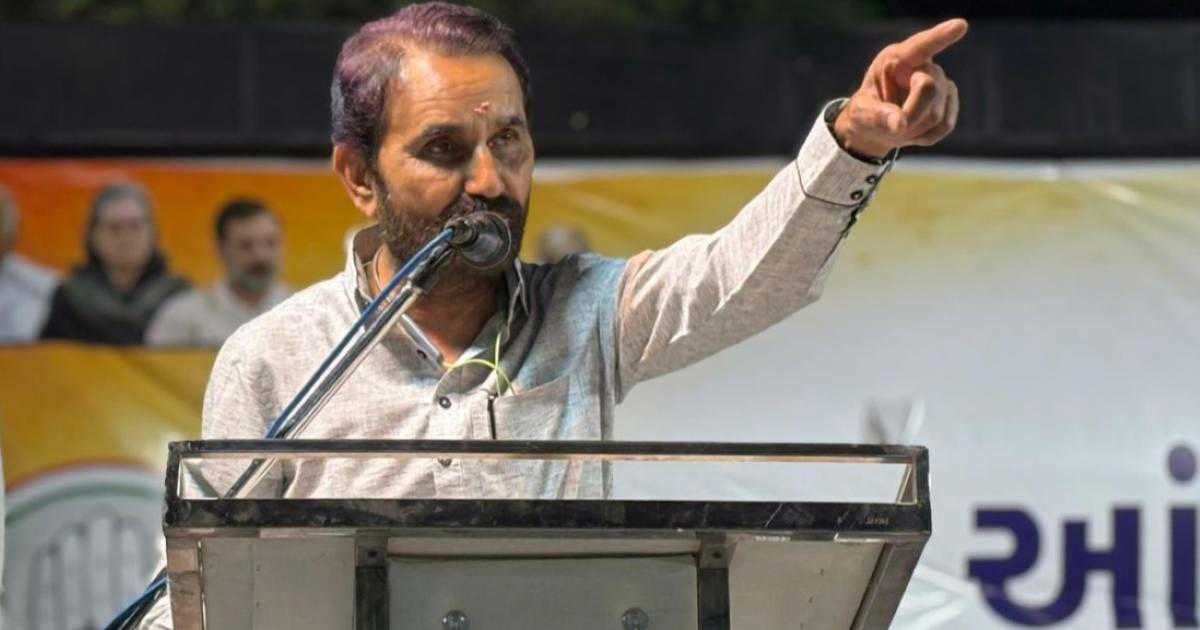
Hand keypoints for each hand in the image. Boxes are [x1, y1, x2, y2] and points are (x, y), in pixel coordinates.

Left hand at [833, 19, 967, 158]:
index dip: (941, 36)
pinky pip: (945, 125)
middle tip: (893, 125)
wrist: (879, 126)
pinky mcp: (951, 99)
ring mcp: (941, 81)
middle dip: (910, 113)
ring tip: (900, 125)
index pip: (921, 45)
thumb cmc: (866, 112)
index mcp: (897, 58)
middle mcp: (923, 65)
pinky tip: (914, 128)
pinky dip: (926, 135)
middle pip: (928, 89)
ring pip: (937, 114)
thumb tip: (900, 124)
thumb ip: (877, 117)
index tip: (960, 25)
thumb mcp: (862, 114)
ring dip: (915, 128)